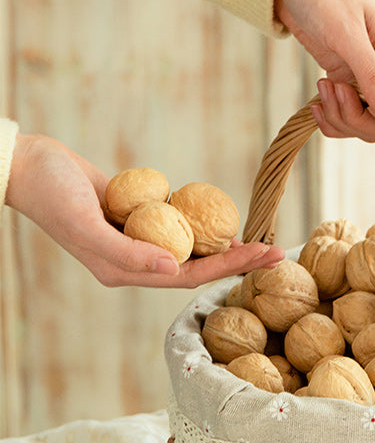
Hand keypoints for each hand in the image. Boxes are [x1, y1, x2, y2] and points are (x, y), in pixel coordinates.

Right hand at [5, 134, 283, 287]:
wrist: (28, 166)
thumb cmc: (51, 194)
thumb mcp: (86, 224)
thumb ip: (126, 252)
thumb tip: (173, 269)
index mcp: (126, 271)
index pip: (189, 276)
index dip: (228, 268)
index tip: (262, 256)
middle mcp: (136, 260)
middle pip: (199, 265)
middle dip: (238, 260)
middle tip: (277, 252)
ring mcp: (138, 239)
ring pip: (192, 247)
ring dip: (225, 244)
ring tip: (260, 241)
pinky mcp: (138, 217)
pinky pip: (178, 223)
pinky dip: (202, 223)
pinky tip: (225, 220)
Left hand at [275, 0, 374, 141]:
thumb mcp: (347, 34)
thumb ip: (372, 76)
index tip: (374, 111)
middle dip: (364, 121)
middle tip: (338, 93)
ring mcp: (370, 81)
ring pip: (371, 126)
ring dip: (344, 119)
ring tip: (323, 88)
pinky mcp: (349, 86)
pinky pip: (349, 122)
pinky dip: (332, 121)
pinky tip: (317, 104)